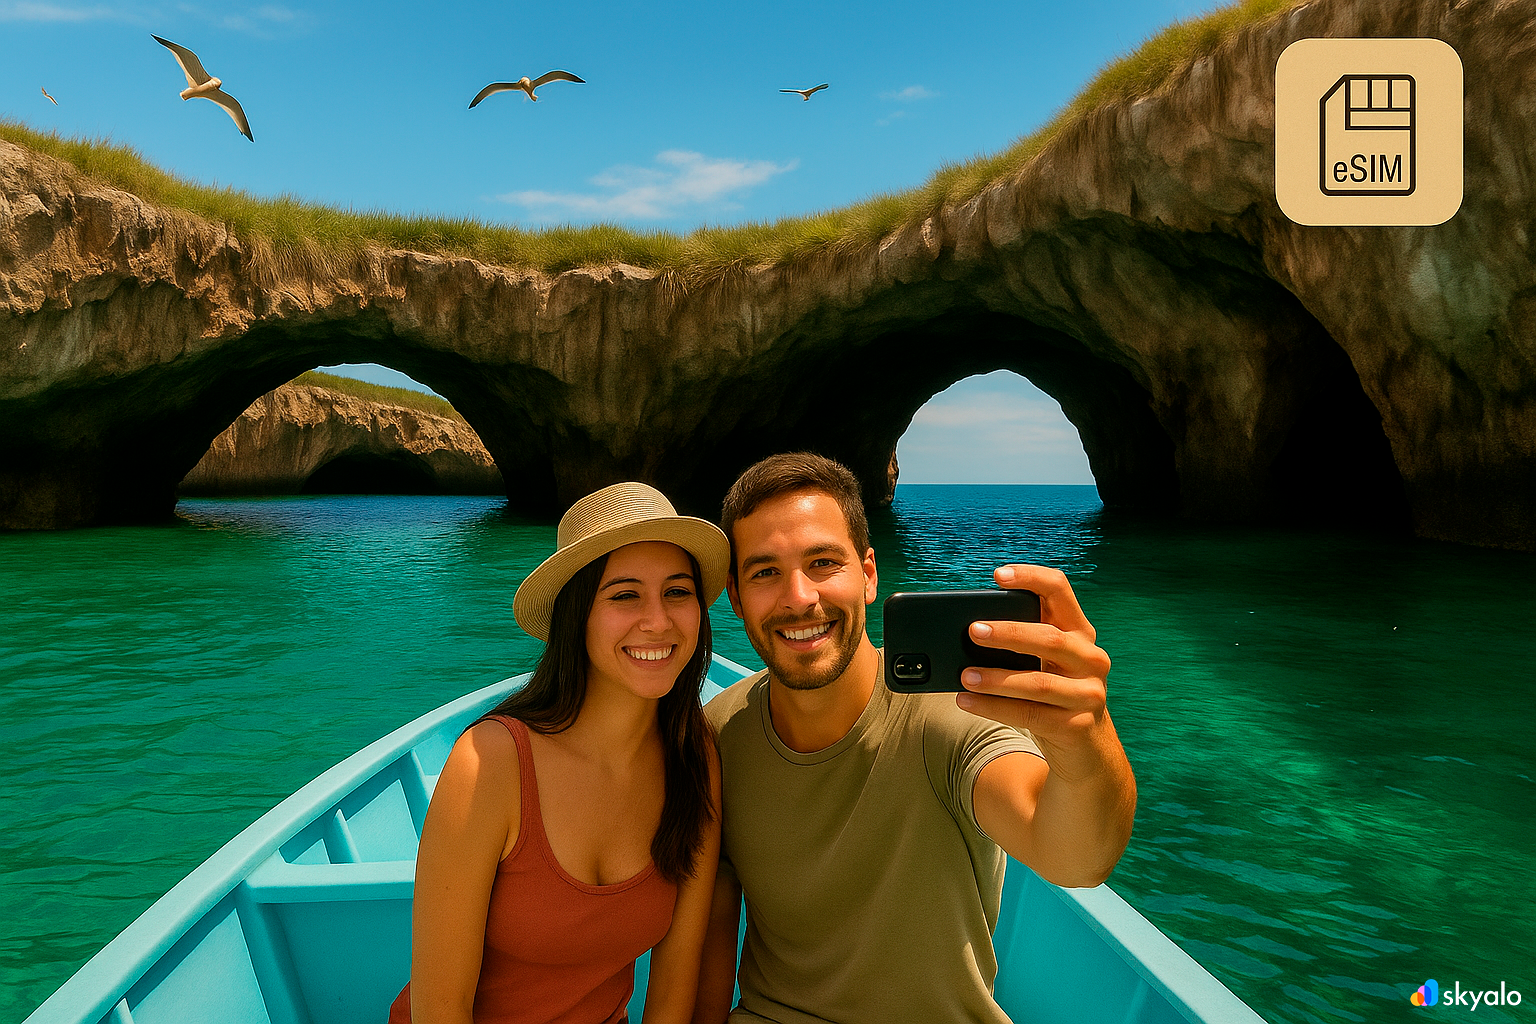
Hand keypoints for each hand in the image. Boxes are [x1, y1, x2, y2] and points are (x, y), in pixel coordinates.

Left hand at [956, 564, 1112, 777]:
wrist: (1087, 750)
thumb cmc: (1054, 695)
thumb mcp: (1045, 663)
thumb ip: (1020, 644)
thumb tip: (966, 633)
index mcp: (1080, 632)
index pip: (1060, 591)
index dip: (1031, 578)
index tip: (998, 575)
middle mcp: (1091, 658)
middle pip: (1049, 638)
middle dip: (1008, 633)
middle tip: (972, 631)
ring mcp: (1088, 693)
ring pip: (1038, 682)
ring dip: (996, 678)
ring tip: (963, 675)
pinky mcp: (1077, 725)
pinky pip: (1030, 714)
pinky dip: (995, 707)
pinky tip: (968, 701)